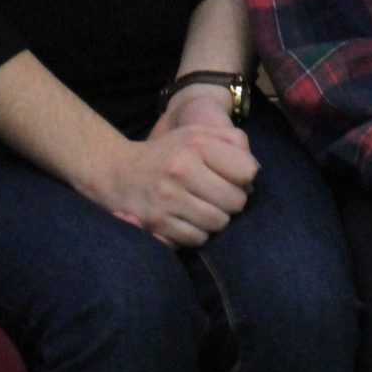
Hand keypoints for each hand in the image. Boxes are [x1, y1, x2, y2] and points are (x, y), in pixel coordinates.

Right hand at [101, 105, 258, 247]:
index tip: (233, 179)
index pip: (246, 171)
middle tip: (219, 198)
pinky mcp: (156, 222)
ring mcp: (168, 198)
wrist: (117, 172)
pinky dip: (197, 233)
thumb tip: (254, 172)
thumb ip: (231, 142)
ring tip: (203, 209)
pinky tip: (187, 220)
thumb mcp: (196, 133)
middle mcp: (182, 169)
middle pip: (236, 201)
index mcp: (196, 144)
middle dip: (232, 203)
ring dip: (216, 220)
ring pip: (218, 223)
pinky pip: (196, 238)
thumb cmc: (166, 153)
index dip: (245, 179)